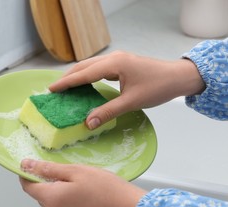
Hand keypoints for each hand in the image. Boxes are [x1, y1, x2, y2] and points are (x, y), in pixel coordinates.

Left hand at [19, 159, 146, 206]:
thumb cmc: (104, 188)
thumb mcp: (75, 171)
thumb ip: (48, 169)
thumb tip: (26, 165)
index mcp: (51, 200)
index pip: (27, 186)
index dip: (27, 173)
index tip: (33, 163)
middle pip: (40, 194)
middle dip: (45, 180)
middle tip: (63, 168)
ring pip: (53, 201)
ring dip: (58, 189)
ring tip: (76, 178)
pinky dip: (66, 198)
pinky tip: (82, 190)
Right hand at [49, 51, 204, 128]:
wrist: (178, 77)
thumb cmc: (158, 88)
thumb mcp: (132, 102)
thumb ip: (108, 111)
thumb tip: (88, 123)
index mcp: (114, 64)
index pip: (84, 74)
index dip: (66, 82)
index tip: (51, 89)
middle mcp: (113, 58)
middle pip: (84, 66)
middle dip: (68, 78)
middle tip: (54, 90)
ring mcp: (117, 59)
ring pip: (90, 66)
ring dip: (77, 76)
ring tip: (64, 88)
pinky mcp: (121, 63)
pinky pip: (98, 69)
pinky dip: (87, 76)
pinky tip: (83, 85)